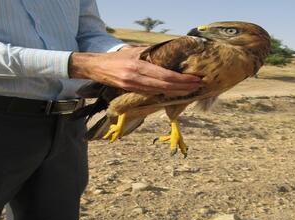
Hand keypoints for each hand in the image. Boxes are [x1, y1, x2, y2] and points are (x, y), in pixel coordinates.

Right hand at [68, 47, 201, 95]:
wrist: (96, 67)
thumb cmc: (116, 57)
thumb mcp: (134, 50)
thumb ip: (151, 52)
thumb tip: (171, 51)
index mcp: (138, 67)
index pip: (165, 76)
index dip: (181, 80)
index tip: (194, 78)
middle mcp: (136, 79)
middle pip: (165, 87)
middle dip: (183, 87)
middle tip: (198, 85)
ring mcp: (133, 87)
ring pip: (159, 93)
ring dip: (176, 92)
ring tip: (190, 90)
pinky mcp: (131, 92)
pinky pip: (151, 94)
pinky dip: (165, 94)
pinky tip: (174, 93)